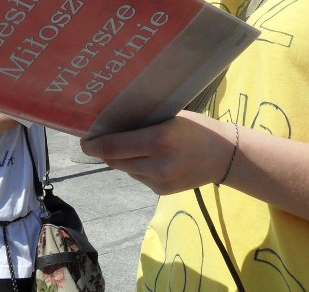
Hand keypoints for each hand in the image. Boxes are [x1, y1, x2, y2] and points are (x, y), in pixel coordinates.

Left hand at [80, 111, 236, 193]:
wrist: (225, 156)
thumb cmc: (196, 127)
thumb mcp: (170, 117)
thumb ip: (143, 122)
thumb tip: (110, 123)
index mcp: (158, 140)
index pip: (113, 146)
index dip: (93, 145)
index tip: (83, 140)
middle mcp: (157, 164)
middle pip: (114, 160)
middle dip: (102, 151)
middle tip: (95, 139)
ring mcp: (160, 181)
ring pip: (124, 169)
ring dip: (119, 158)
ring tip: (127, 144)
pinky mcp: (162, 191)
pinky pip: (138, 177)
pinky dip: (136, 166)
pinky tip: (147, 157)